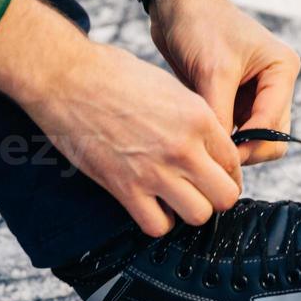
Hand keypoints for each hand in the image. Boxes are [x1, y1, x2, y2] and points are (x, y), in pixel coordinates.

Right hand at [0, 0, 241, 236]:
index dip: (227, 171)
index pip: (234, 161)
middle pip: (225, 196)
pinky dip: (157, 221)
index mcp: (198, 116)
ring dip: (188, 211)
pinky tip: (150, 205)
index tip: (215, 174)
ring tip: (175, 199)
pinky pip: (157, 226)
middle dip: (216, 196)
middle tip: (201, 191)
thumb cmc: (111, 74)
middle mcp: (184, 147)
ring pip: (198, 215)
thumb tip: (204, 141)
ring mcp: (155, 170)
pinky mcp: (125, 188)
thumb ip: (192, 116)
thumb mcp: (167, 85)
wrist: (66, 78)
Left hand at [149, 0, 300, 164]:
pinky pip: (233, 130)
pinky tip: (197, 133)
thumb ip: (221, 115)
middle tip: (211, 155)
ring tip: (201, 142)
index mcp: (282, 70)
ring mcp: (255, 93)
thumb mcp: (213, 72)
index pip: (273, 125)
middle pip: (271, 138)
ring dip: (230, 144)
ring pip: (252, 138)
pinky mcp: (234, 98)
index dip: (248, 146)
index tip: (217, 156)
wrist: (176, 4)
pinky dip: (219, 135)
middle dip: (245, 150)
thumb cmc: (200, 25)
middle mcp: (275, 83)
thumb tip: (220, 156)